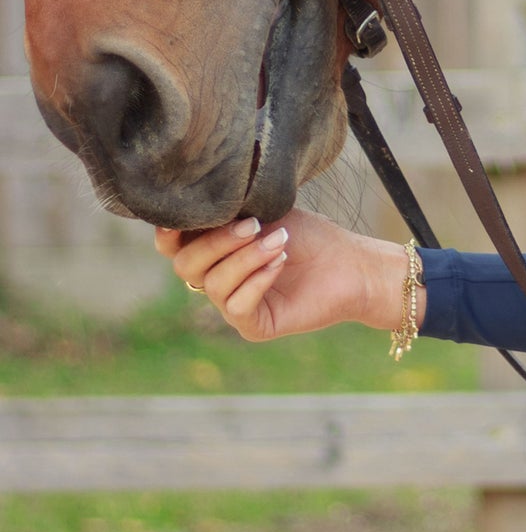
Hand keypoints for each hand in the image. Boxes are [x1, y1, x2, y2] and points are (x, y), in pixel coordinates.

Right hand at [154, 209, 421, 341]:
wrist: (351, 263)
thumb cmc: (308, 235)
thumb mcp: (264, 212)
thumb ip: (228, 212)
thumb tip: (196, 205)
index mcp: (213, 250)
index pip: (172, 247)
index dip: (168, 234)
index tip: (181, 218)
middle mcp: (216, 279)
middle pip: (186, 265)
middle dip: (217, 242)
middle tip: (254, 226)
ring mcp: (233, 304)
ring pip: (213, 284)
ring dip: (246, 258)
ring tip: (280, 242)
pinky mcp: (255, 325)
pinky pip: (237, 306)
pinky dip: (257, 280)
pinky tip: (280, 263)